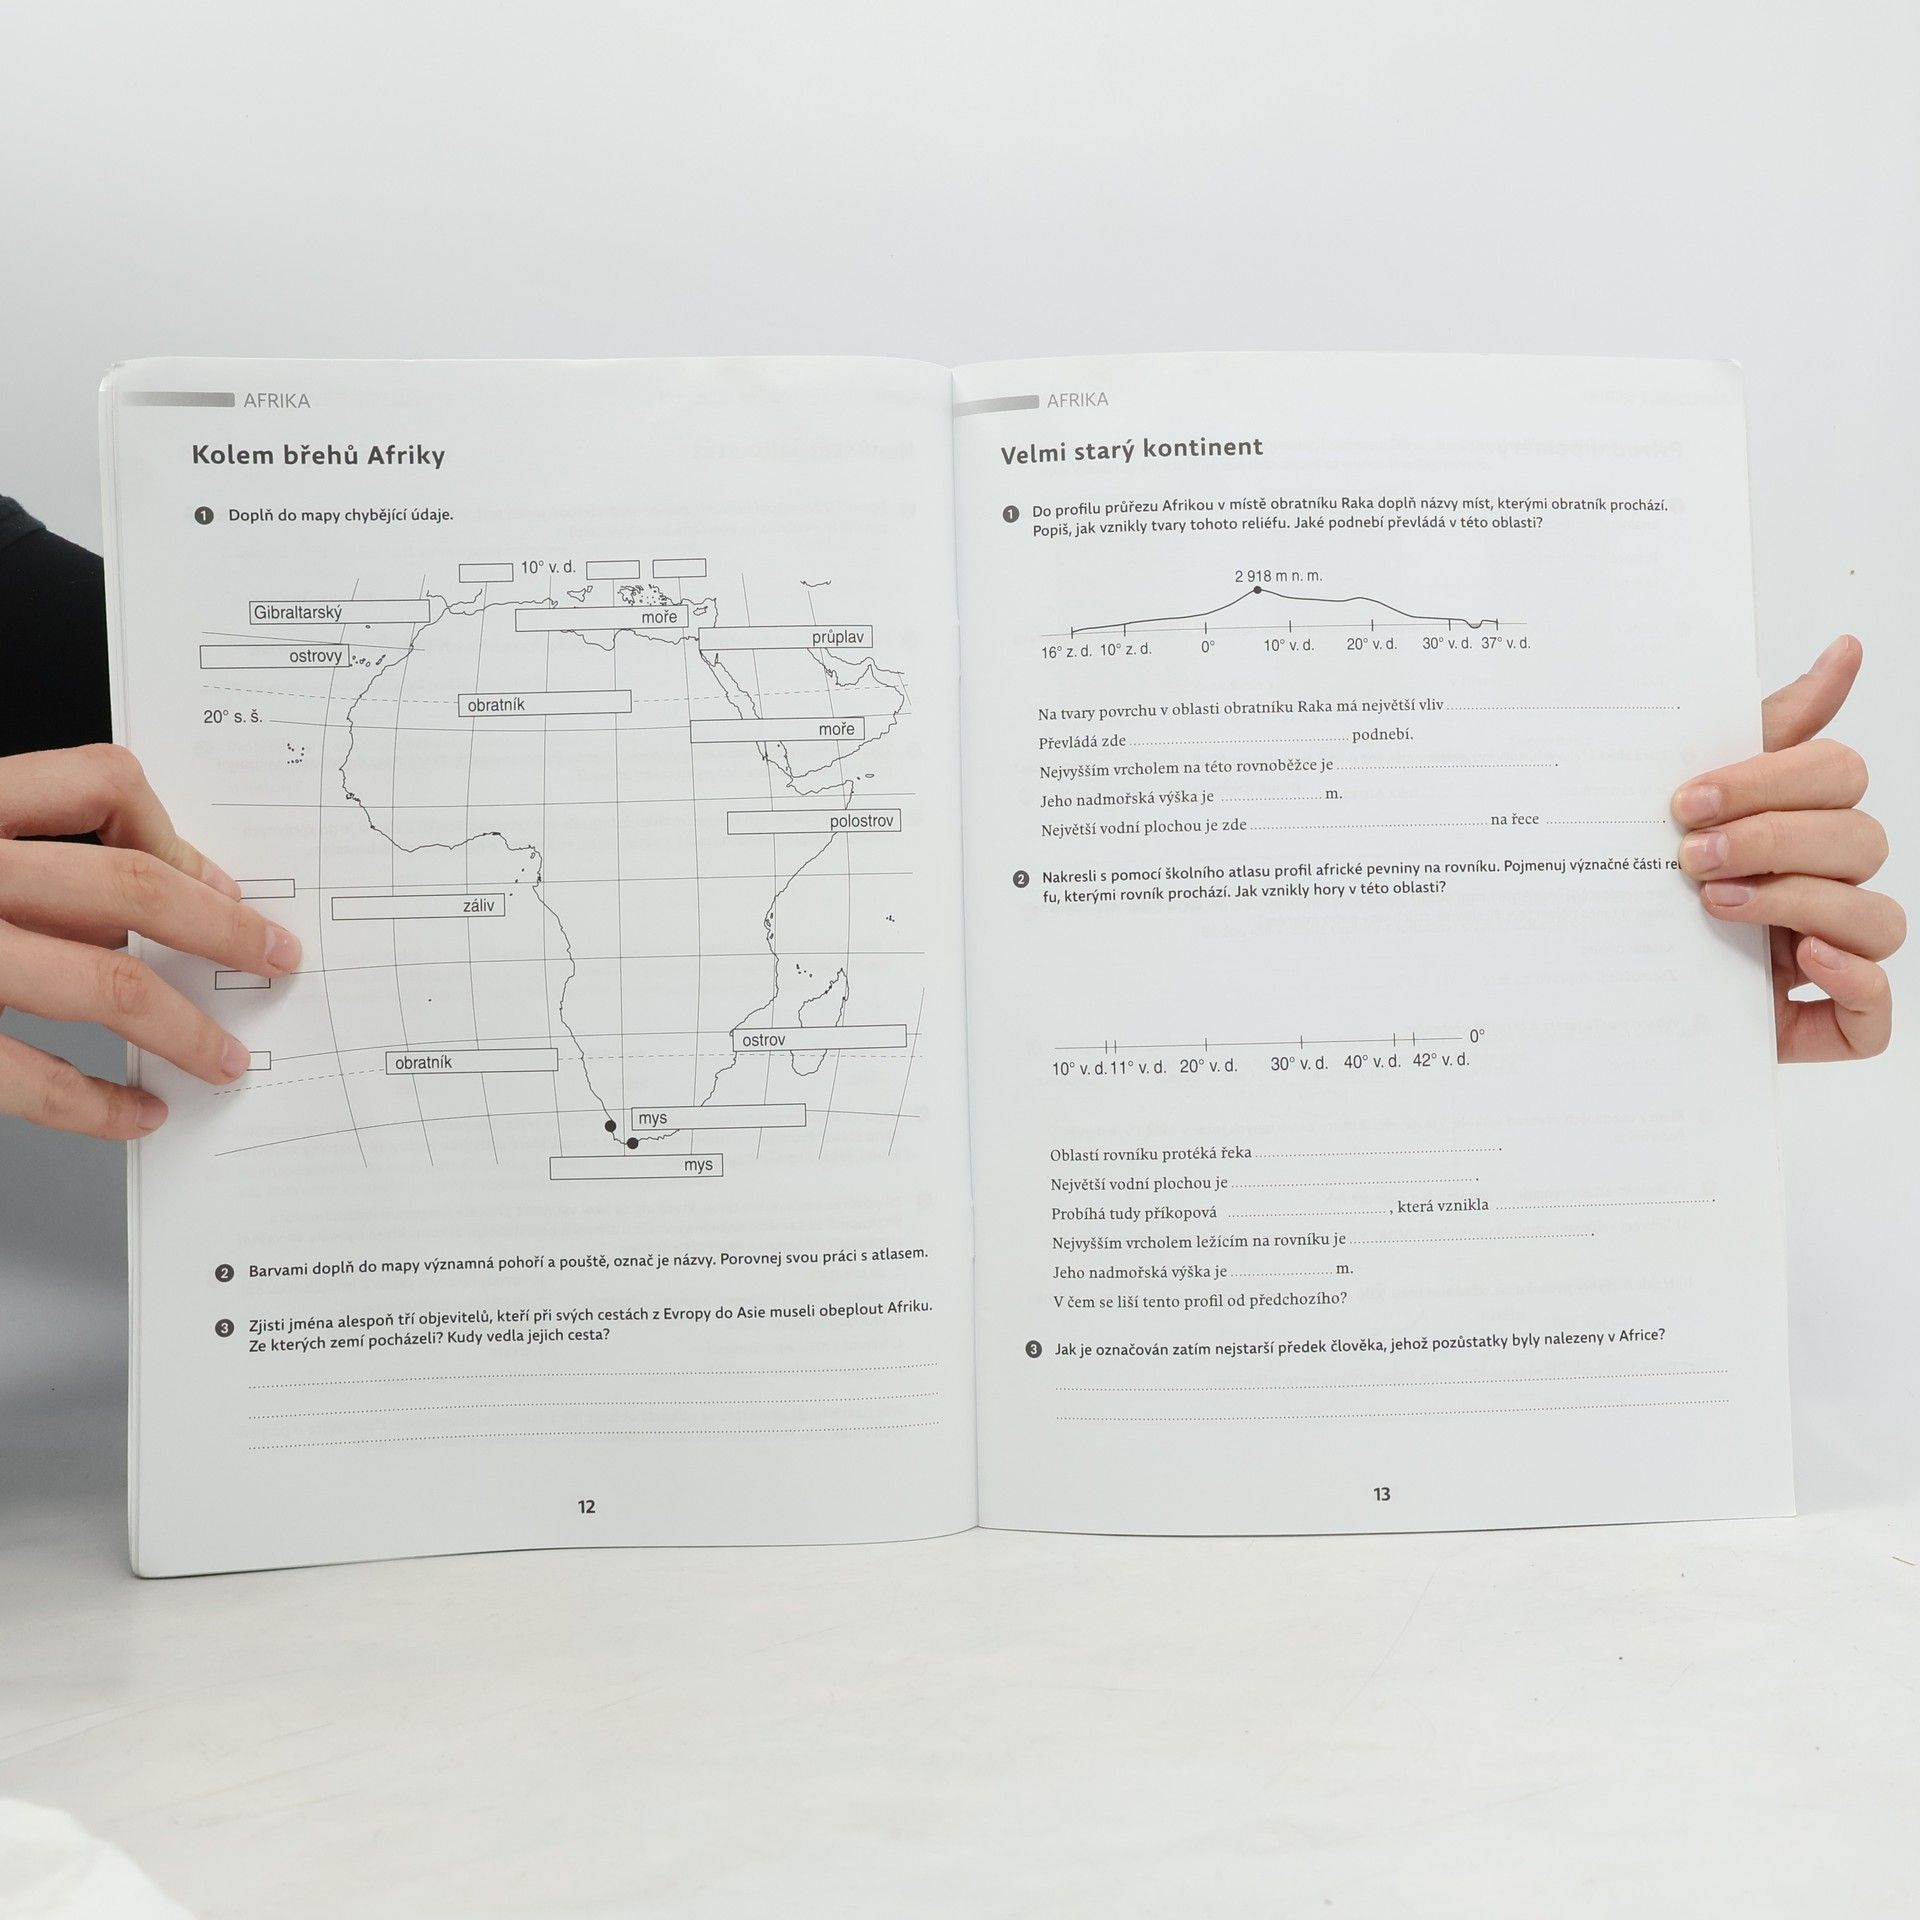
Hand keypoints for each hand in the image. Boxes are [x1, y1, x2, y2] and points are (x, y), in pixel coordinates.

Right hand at [0, 745, 300, 1136]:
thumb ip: (38, 865)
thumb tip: (145, 904)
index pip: (96, 785)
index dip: (171, 835)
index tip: (220, 885)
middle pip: (129, 887)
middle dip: (224, 931)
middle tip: (277, 961)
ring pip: (106, 983)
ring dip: (185, 1030)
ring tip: (224, 1060)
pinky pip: (33, 1077)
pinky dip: (97, 1104)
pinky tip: (135, 1112)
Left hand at [1672, 636, 1903, 1060]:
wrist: (1570, 969)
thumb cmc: (1635, 872)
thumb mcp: (1681, 791)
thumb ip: (1765, 724)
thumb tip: (1845, 649)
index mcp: (1795, 822)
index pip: (1838, 775)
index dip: (1772, 782)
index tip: (1687, 799)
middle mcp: (1820, 885)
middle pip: (1860, 840)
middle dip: (1772, 840)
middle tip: (1689, 855)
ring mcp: (1823, 955)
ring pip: (1877, 920)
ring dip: (1801, 902)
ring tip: (1716, 905)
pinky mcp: (1812, 1025)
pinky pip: (1874, 1016)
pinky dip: (1853, 986)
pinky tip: (1801, 961)